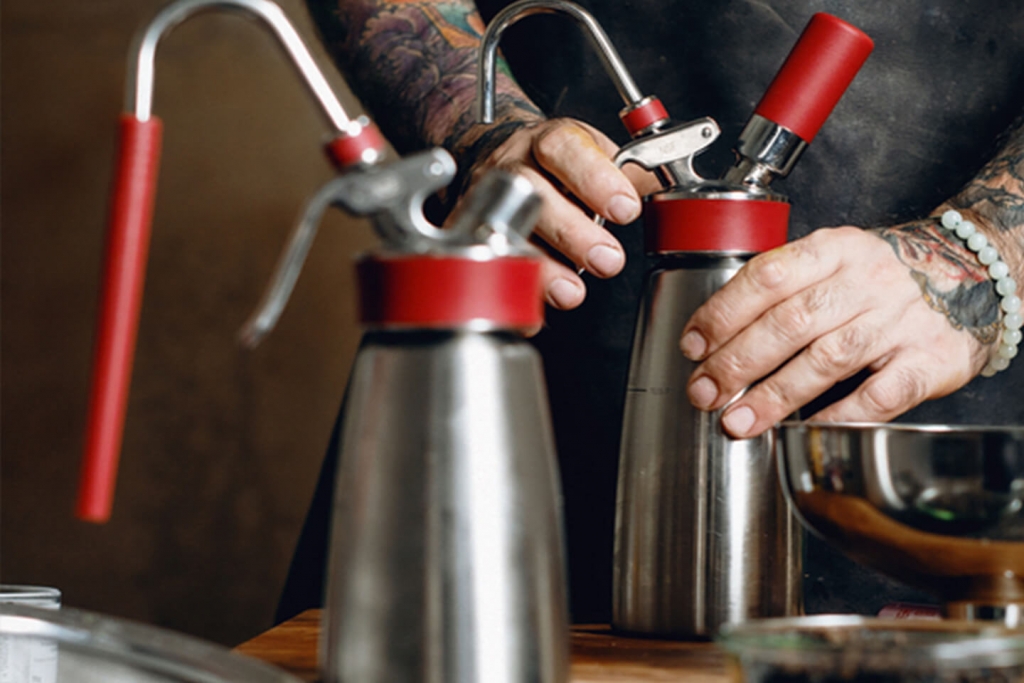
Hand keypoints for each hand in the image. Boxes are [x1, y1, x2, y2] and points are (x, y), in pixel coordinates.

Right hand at [458, 118, 659, 309]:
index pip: (565, 149)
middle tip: (607, 259)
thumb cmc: (555, 163)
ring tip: (572, 291)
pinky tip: (533, 307)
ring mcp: (486, 200)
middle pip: (533, 195)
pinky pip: (483, 263)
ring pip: (506, 233)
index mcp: (548, 141)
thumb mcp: (595, 154)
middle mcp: (512, 167)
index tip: (625, 208)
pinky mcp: (469, 232)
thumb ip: (632, 175)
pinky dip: (511, 290)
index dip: (595, 178)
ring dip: (542, 267)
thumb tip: (677, 198)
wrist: (498, 157)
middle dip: (573, 232)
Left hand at [679, 221, 997, 437]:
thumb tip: (712, 336)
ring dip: (775, 395)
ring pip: (828, 359)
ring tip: (738, 421)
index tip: (694, 346)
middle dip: (738, 362)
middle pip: (790, 321)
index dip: (723, 313)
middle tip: (705, 393)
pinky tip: (806, 429)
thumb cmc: (881, 277)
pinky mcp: (931, 359)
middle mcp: (868, 280)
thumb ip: (782, 287)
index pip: (768, 276)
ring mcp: (902, 320)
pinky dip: (839, 414)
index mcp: (835, 249)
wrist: (973, 274)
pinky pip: (879, 394)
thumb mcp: (833, 258)